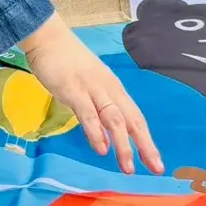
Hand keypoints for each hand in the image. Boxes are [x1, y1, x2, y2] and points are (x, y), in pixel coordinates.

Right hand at [21, 15, 163, 175]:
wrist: (48, 37)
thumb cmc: (69, 63)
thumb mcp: (91, 85)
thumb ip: (99, 109)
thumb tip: (107, 140)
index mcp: (114, 89)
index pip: (136, 118)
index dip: (147, 141)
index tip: (156, 164)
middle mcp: (108, 89)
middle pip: (132, 120)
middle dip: (145, 145)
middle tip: (155, 168)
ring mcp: (92, 88)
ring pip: (114, 119)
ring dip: (123, 144)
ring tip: (128, 167)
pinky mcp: (73, 88)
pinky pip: (88, 112)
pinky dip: (96, 131)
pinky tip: (101, 149)